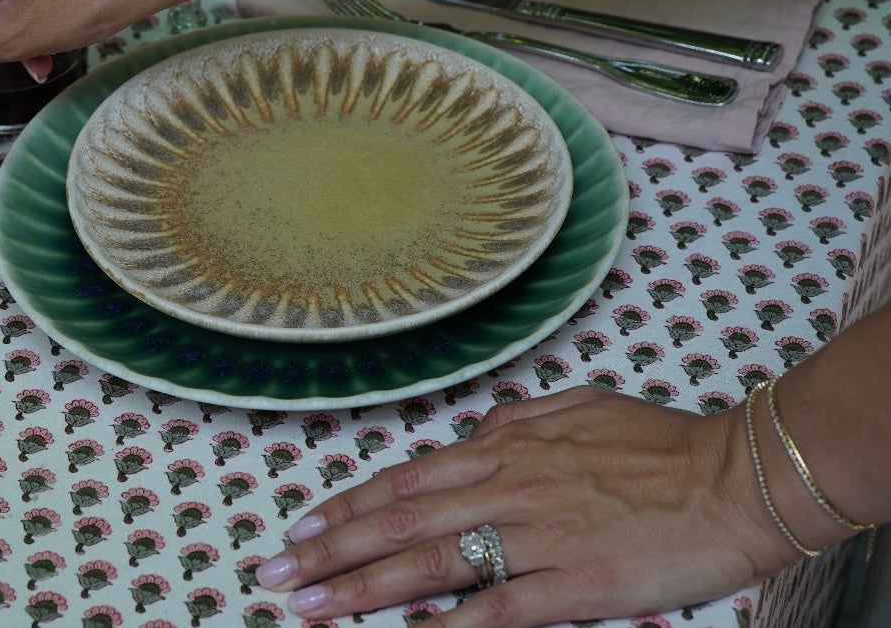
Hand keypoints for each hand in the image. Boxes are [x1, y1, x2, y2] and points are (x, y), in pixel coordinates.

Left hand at [253, 388, 794, 625]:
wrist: (739, 476)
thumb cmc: (664, 443)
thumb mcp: (576, 408)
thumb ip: (516, 421)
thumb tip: (473, 432)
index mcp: (506, 445)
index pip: (403, 479)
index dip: (344, 505)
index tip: (299, 527)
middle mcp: (510, 484)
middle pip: (399, 520)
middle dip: (330, 550)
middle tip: (276, 572)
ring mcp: (541, 532)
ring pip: (432, 561)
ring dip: (364, 588)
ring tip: (312, 606)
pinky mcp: (579, 579)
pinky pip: (503, 606)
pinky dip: (452, 623)